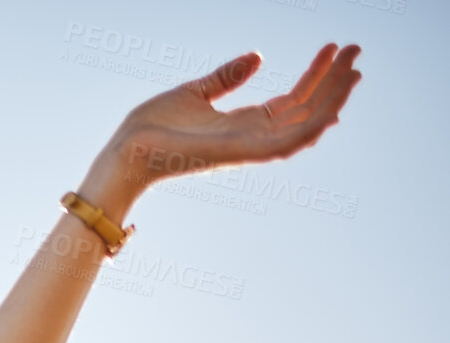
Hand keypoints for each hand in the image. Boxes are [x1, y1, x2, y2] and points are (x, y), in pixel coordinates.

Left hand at [107, 43, 362, 194]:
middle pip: (306, 110)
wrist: (125, 149)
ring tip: (354, 68)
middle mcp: (250, 137)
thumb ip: (227, 77)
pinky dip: (311, 127)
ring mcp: (248, 147)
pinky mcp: (240, 154)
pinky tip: (332, 107)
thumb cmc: (151, 126)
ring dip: (333, 99)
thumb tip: (258, 56)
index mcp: (241, 124)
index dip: (316, 76)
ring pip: (305, 126)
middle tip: (357, 49)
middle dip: (334, 82)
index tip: (333, 48)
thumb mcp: (194, 92)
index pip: (291, 100)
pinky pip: (286, 144)